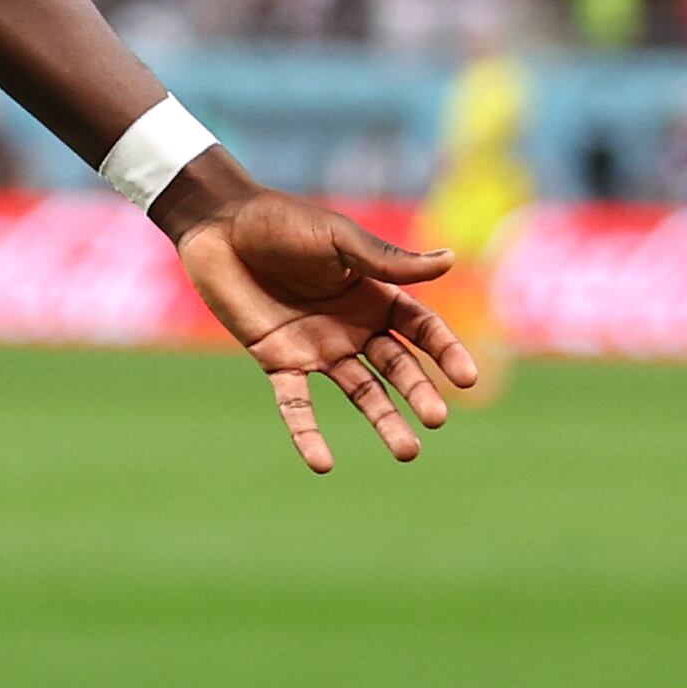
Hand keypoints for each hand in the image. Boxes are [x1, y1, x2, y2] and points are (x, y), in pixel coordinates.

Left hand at [160, 177, 482, 471]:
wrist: (219, 227)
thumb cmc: (283, 223)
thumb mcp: (339, 239)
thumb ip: (387, 260)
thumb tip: (450, 261)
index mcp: (375, 294)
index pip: (422, 329)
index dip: (445, 352)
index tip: (466, 378)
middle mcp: (353, 326)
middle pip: (397, 367)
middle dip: (418, 393)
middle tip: (436, 420)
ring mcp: (318, 347)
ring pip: (360, 391)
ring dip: (383, 420)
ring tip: (407, 452)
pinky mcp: (278, 361)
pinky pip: (296, 403)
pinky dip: (307, 433)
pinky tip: (322, 464)